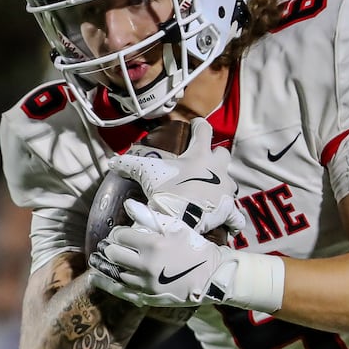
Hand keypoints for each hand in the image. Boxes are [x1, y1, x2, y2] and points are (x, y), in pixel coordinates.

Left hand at [89, 200, 237, 307]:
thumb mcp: (175, 227)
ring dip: (103, 266)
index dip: (117, 233)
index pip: (121, 236)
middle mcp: (147, 265)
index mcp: (153, 244)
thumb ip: (149, 216)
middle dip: (108, 248)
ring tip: (96, 260)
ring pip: (115, 273)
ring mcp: (147, 284)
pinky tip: (96, 278)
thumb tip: (127, 205)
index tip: (119, 234)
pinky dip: (107, 284)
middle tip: (106, 246)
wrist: (212, 275)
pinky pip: (122, 292)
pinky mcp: (148, 298)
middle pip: (114, 254)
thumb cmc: (194, 247)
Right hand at [107, 118, 243, 235]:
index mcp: (200, 154)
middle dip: (216, 156)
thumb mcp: (146, 173)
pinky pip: (236, 214)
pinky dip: (233, 218)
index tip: (195, 125)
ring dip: (222, 185)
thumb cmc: (165, 191)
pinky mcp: (228, 208)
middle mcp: (217, 168)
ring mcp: (225, 188)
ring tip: (211, 192)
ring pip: (230, 181)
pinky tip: (232, 223)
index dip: (199, 125)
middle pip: (223, 154)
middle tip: (205, 163)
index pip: (204, 130)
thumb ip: (130, 164)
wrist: (179, 219)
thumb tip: (113, 161)